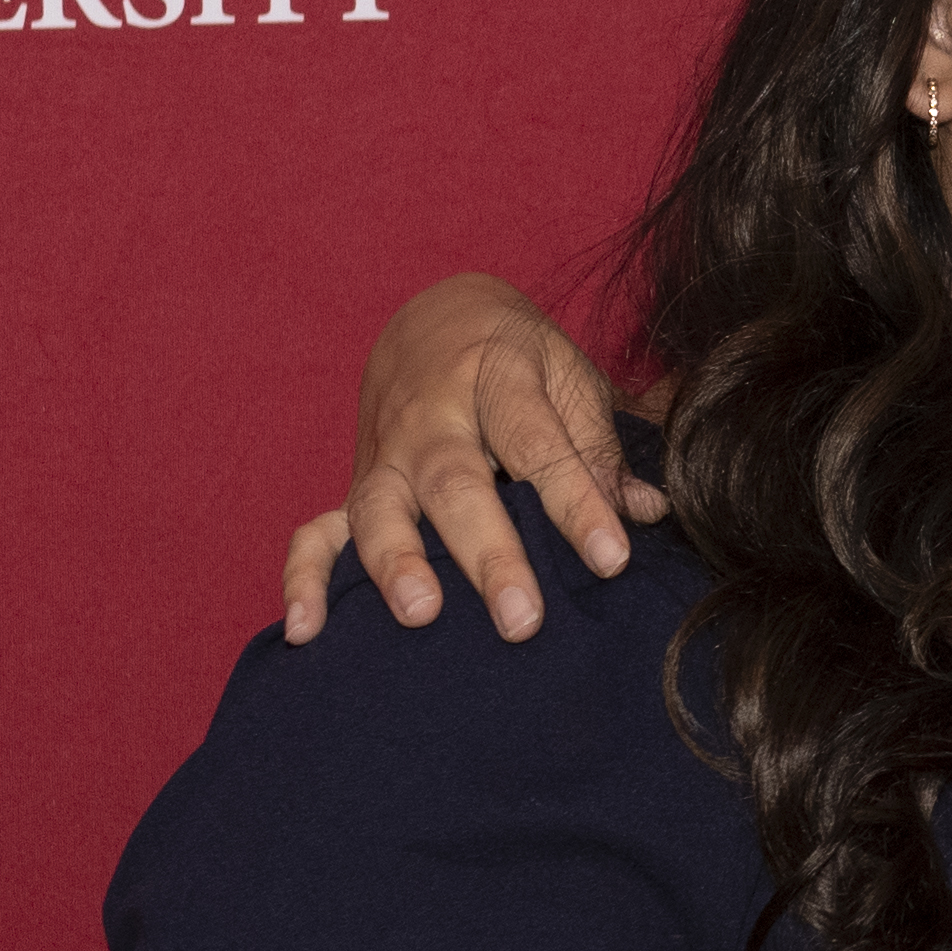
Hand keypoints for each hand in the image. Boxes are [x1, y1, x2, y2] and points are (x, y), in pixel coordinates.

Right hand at [278, 275, 657, 642]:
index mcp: (496, 378)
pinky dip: (304, 579)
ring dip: (396, 564)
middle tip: (521, 617)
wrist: (435, 319)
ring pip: (381, 507)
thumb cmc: (517, 358)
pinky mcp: (355, 484)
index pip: (538, 445)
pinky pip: (315, 531)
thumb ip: (599, 447)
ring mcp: (385, 453)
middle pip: (456, 484)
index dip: (575, 504)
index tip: (611, 559)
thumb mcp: (568, 376)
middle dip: (487, 554)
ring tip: (422, 615)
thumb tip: (647, 513)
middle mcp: (432, 417)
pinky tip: (307, 631)